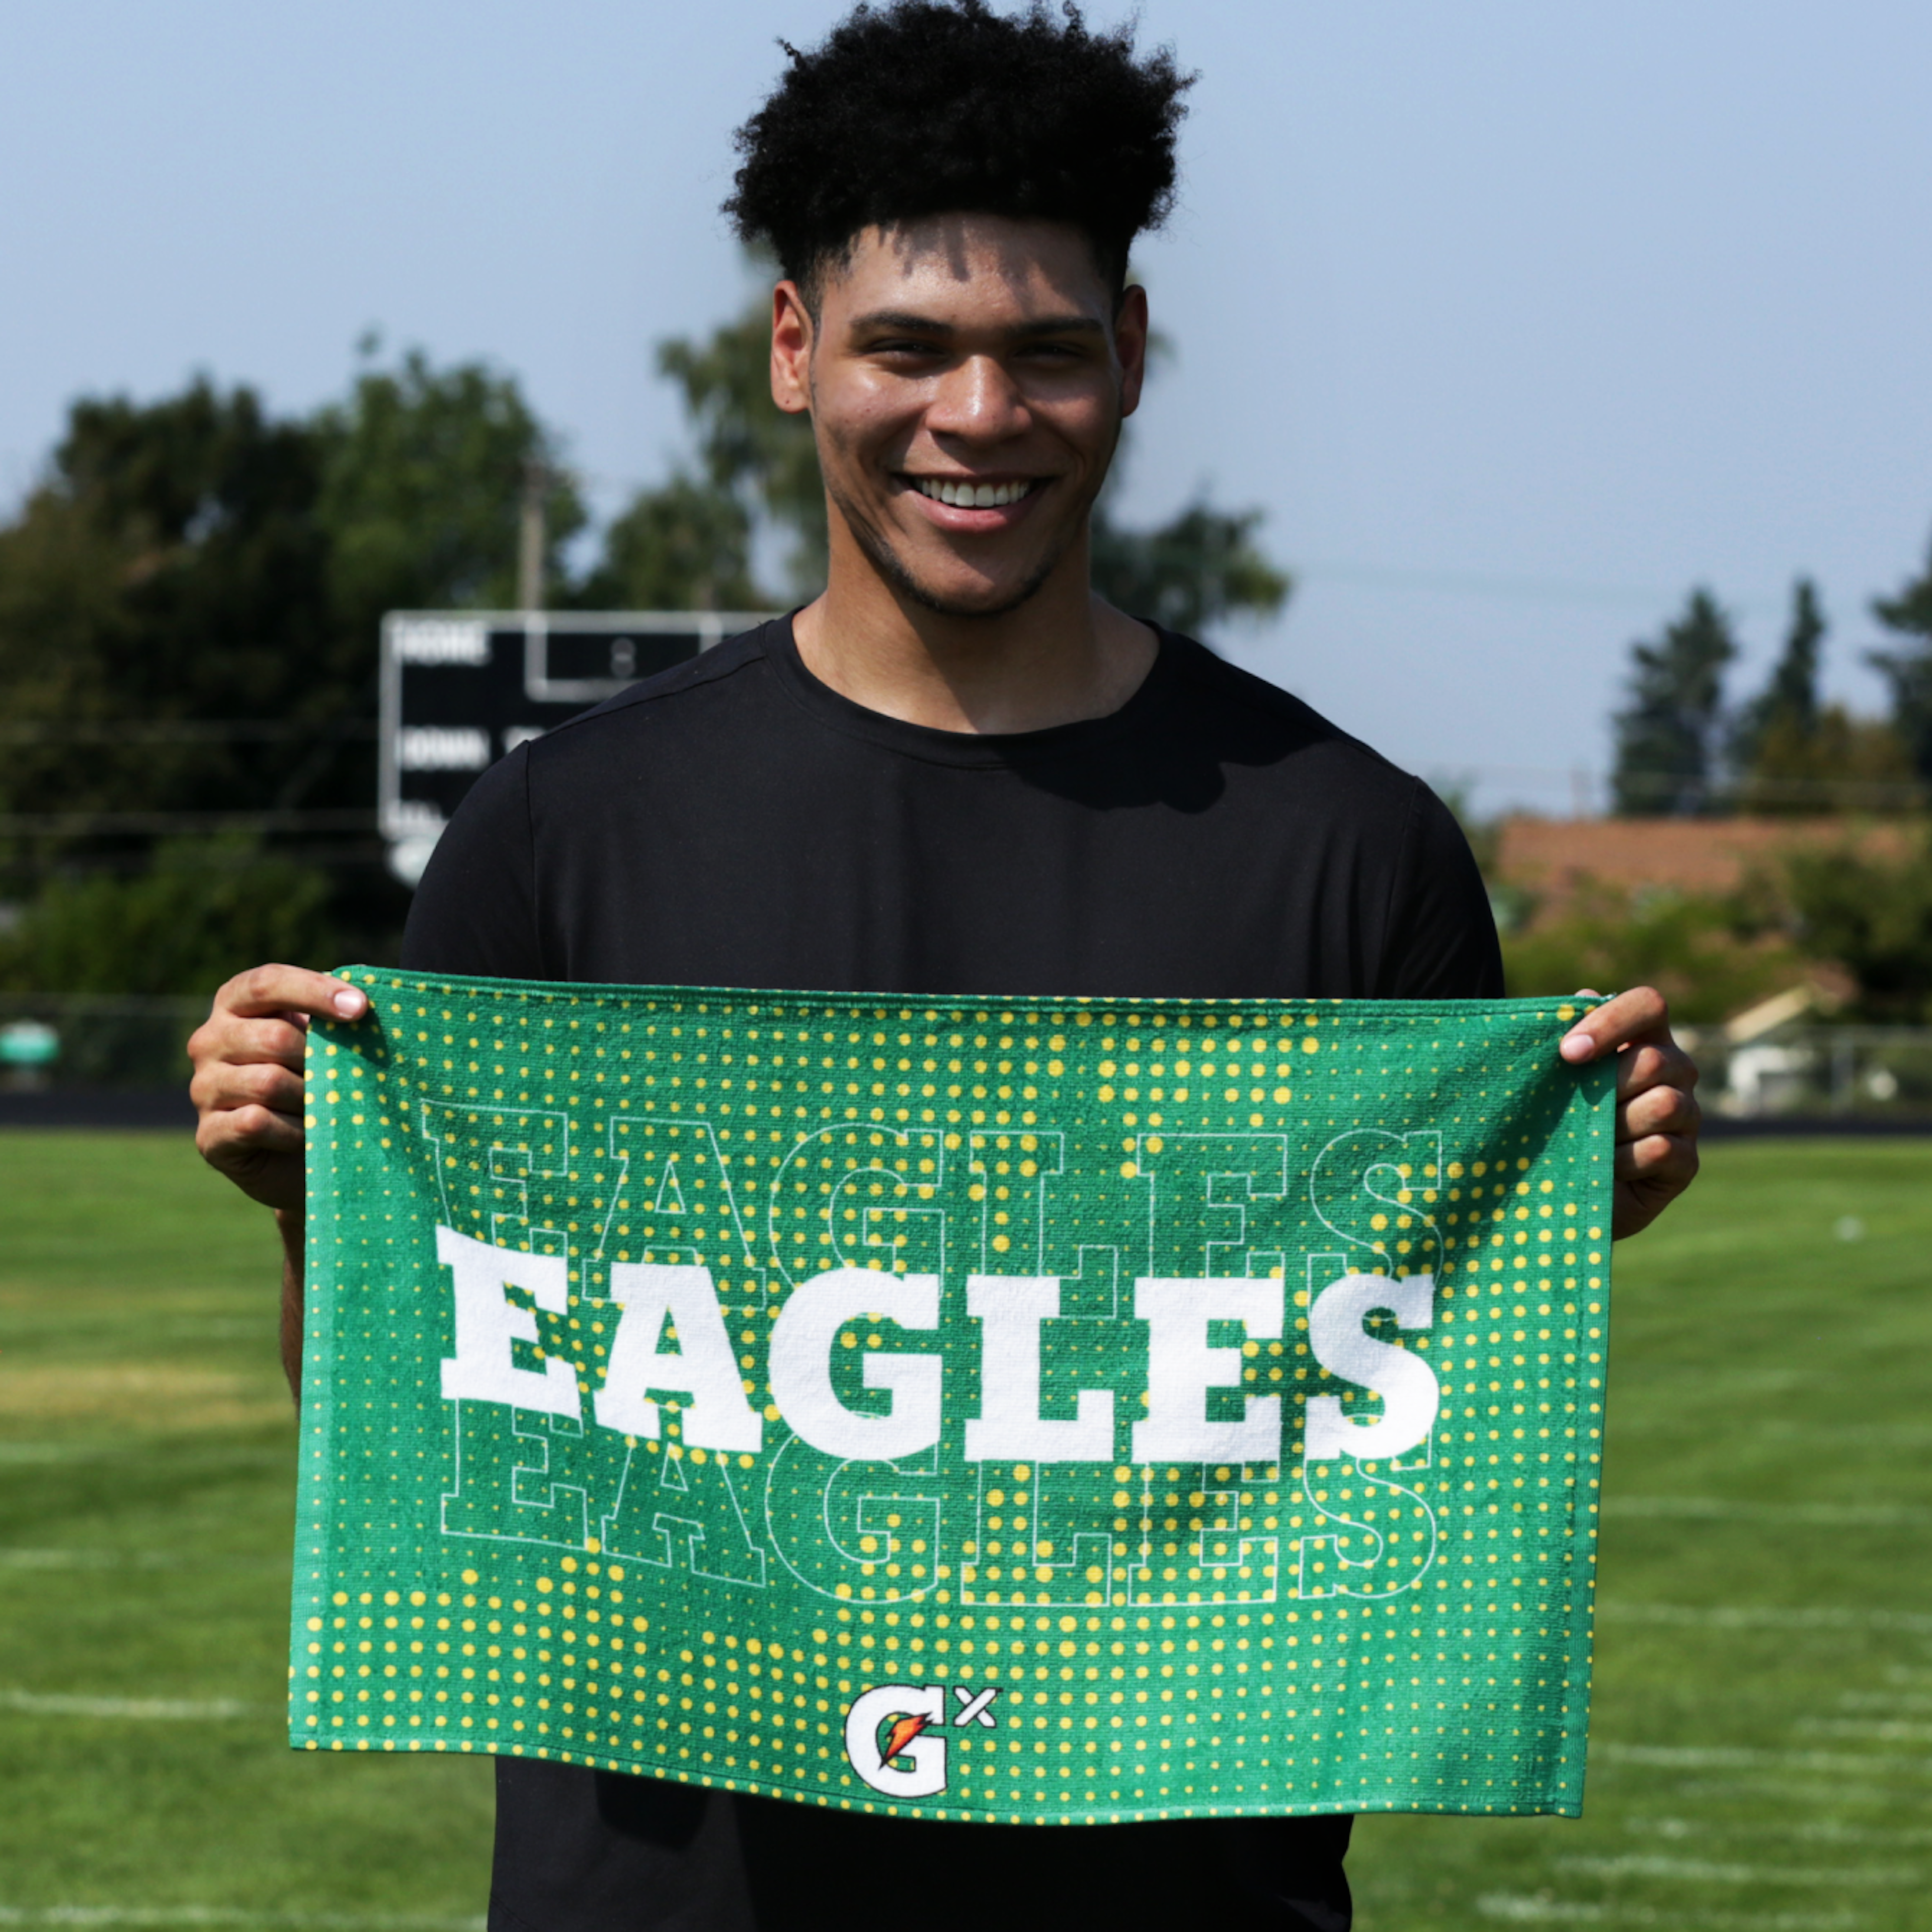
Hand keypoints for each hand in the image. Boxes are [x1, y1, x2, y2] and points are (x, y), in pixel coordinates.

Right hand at [188, 965, 368, 1214]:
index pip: (267, 984)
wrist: (301, 1155)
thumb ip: (335, 1014)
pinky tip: (305, 1134)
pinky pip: (256, 1122)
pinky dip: (293, 1130)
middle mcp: (208, 1041)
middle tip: (338, 1080)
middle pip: (275, 1038)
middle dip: (318, 1062)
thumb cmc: (318, 1082)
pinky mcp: (209, 1134)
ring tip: (322, 1107)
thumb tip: (364, 1000)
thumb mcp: (325, 1039)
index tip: (360, 1008)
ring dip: (309, 1099)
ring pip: (268, 1083)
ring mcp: (202, 1088)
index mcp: (234, 1004)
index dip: (314, 991)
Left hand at [1557, 985, 1698, 1240]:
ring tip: (1589, 1141)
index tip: (1566, 1053)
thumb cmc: (1555, 1120)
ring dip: (1615, 1126)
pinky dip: (1624, 1159)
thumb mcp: (1553, 1080)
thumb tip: (1584, 995)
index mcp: (1642, 1039)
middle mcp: (1675, 1071)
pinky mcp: (1686, 1162)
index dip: (1612, 1022)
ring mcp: (1687, 1116)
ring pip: (1665, 1104)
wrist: (1561, 1188)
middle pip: (1656, 1061)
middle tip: (1575, 1111)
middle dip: (1607, 1088)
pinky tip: (1603, 1167)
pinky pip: (1662, 1148)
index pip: (1648, 1005)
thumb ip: (1565, 1038)